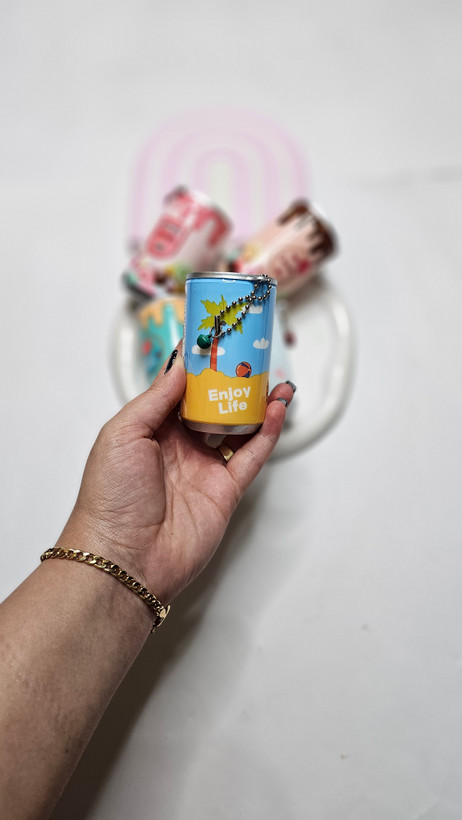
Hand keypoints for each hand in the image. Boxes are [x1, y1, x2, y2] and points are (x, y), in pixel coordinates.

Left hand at [58, 348, 293, 603]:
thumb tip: (182, 365)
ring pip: (239, 428)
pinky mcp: (226, 492)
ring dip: (257, 404)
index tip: (217, 342)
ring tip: (272, 378)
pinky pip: (252, 455)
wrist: (124, 558)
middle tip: (252, 356)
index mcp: (150, 430)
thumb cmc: (110, 500)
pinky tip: (275, 409)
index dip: (200, 367)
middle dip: (233, 381)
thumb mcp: (123, 433)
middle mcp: (179, 447)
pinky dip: (267, 432)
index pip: (181, 390)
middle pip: (214, 405)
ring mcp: (204, 469)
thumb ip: (157, 397)